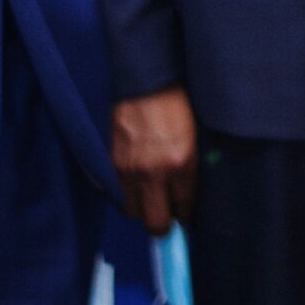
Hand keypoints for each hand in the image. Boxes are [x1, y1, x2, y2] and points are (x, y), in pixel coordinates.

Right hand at [111, 86, 199, 232]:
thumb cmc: (177, 103)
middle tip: (166, 214)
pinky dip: (122, 191)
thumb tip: (186, 195)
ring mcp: (128, 168)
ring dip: (140, 207)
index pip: (184, 209)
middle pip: (155, 223)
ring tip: (147, 195)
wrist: (146, 79)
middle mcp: (153, 172)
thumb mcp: (195, 135)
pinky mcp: (109, 161)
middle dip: (162, 224)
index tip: (184, 213)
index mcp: (180, 163)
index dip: (184, 214)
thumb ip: (190, 167)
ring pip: (131, 211)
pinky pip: (113, 192)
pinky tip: (131, 180)